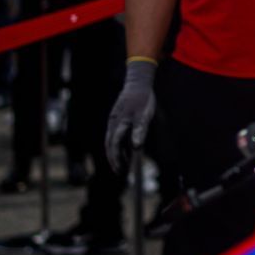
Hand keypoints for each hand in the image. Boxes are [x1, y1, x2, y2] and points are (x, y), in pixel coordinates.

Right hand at [104, 58, 157, 173]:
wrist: (138, 82)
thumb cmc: (143, 98)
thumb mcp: (144, 114)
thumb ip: (140, 129)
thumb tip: (136, 147)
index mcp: (119, 122)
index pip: (114, 145)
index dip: (116, 158)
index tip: (121, 170)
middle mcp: (113, 123)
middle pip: (109, 145)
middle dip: (114, 159)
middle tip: (121, 172)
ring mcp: (113, 121)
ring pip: (111, 141)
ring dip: (116, 153)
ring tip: (124, 165)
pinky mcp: (117, 120)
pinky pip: (115, 136)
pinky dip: (118, 145)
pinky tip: (126, 151)